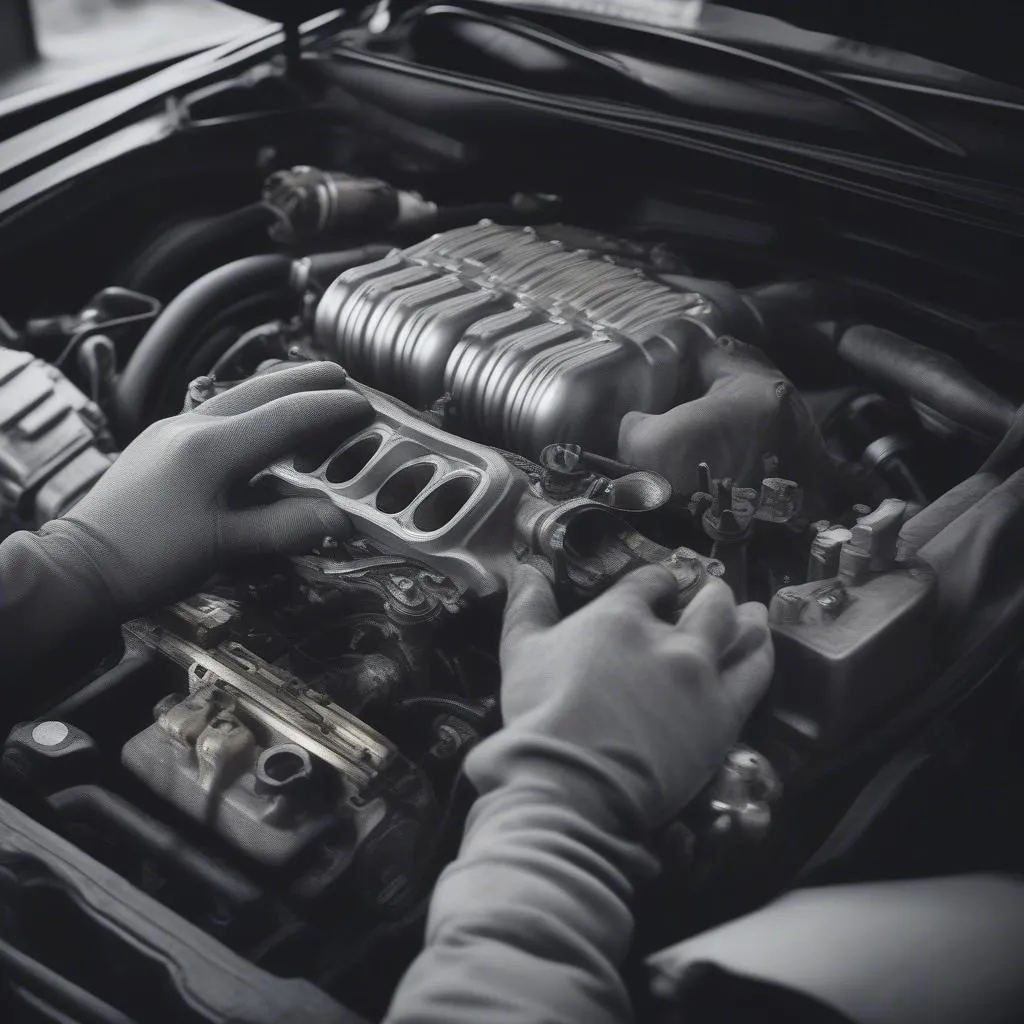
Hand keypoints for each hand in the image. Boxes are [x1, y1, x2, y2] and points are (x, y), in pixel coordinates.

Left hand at [51, 361, 371, 617]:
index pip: (286, 418)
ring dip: (278, 389)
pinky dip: (252, 407)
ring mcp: (171, 430)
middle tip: (343, 378)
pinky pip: (218, 410)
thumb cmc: (147, 559)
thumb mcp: (224, 548)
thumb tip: (339, 519)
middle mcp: (190, 427)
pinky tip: (262, 420)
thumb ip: (284, 529)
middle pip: (261, 389)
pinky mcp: (161, 443)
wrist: (79, 567)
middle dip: (306, 380)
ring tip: (309, 388)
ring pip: (237, 394)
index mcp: (211, 449)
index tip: (364, 407)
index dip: (330, 411)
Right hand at [497, 565, 773, 827]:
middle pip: (707, 603)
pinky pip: (755, 676)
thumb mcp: (520, 652)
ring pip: (741, 632)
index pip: (651, 582)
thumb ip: (526, 606)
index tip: (663, 586)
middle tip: (715, 594)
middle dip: (713, 594)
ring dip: (748, 618)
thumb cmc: (540, 715)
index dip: (661, 581)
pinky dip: (762, 656)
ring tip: (754, 613)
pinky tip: (762, 651)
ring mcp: (700, 675)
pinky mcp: (723, 715)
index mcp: (620, 616)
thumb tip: (525, 572)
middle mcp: (668, 637)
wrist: (572, 781)